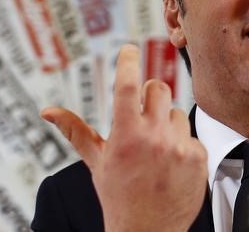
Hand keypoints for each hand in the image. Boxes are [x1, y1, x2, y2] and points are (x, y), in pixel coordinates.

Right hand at [41, 44, 207, 231]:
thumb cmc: (119, 198)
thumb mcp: (96, 162)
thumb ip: (76, 131)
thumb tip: (50, 111)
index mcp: (126, 135)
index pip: (128, 84)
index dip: (128, 61)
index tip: (129, 50)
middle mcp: (154, 137)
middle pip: (158, 88)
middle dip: (149, 96)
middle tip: (143, 113)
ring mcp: (178, 146)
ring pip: (176, 112)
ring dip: (167, 123)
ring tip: (157, 148)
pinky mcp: (198, 156)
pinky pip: (191, 134)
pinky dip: (182, 144)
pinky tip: (171, 162)